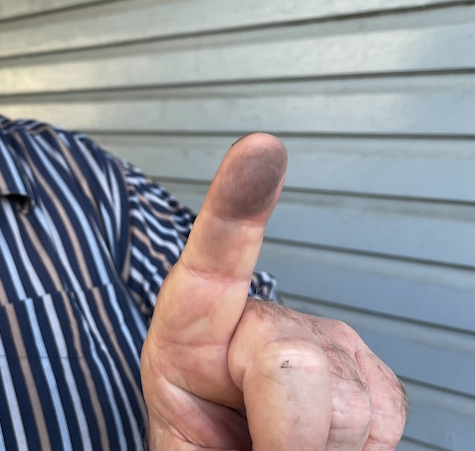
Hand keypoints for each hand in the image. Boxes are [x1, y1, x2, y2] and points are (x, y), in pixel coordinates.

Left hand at [140, 133, 406, 449]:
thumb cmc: (203, 444)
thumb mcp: (184, 444)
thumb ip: (216, 429)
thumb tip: (287, 397)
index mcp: (192, 326)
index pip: (214, 254)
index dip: (238, 201)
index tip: (259, 150)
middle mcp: (263, 322)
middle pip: (293, 364)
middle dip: (282, 432)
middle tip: (257, 447)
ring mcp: (323, 343)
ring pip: (346, 401)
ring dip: (316, 446)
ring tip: (280, 445)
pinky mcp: (370, 374)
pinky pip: (385, 416)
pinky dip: (356, 449)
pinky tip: (321, 442)